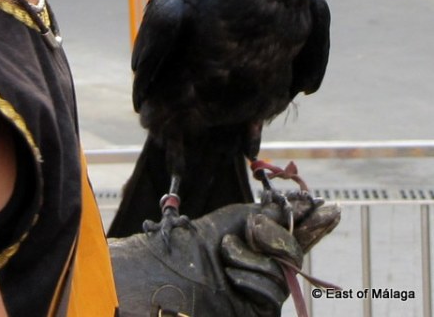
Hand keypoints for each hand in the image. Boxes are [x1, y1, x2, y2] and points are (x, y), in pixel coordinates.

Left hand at [109, 196, 339, 316]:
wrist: (178, 270)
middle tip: (251, 229)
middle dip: (273, 236)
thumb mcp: (238, 218)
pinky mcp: (263, 312)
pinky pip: (272, 288)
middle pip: (295, 250)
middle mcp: (269, 267)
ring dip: (250, 256)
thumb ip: (271, 215)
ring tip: (226, 256)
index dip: (315, 223)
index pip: (297, 233)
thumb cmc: (202, 242)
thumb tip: (297, 204)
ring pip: (283, 269)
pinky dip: (248, 275)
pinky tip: (230, 277)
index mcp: (261, 242)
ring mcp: (268, 291)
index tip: (332, 208)